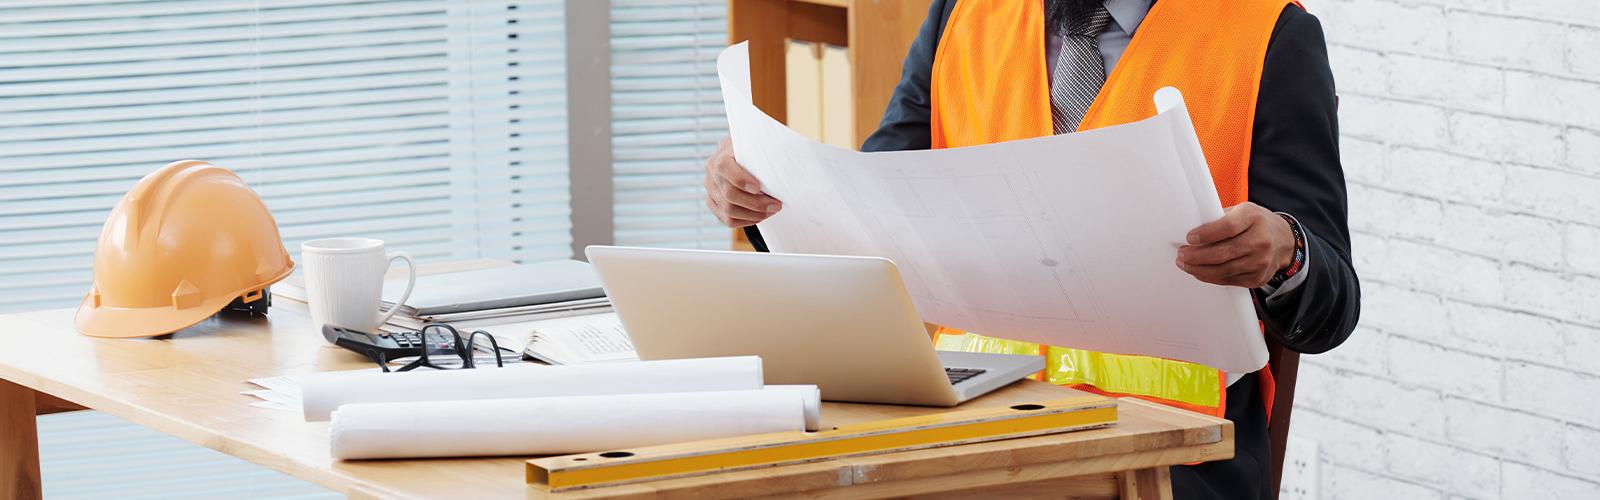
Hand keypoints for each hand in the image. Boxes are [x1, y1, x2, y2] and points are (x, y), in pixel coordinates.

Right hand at [704, 136, 781, 227]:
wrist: (737, 156)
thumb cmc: (751, 151)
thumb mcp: (755, 145)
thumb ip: (763, 150)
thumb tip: (784, 160)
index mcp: (721, 155)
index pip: (724, 167)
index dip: (740, 179)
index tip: (759, 188)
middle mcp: (712, 173)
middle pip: (729, 194)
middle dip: (756, 203)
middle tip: (776, 205)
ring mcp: (711, 190)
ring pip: (728, 211)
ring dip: (753, 215)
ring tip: (771, 211)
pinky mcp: (713, 204)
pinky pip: (727, 220)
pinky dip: (746, 221)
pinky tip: (760, 216)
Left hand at [1176, 202, 1294, 287]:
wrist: (1282, 240)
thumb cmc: (1255, 223)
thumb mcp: (1242, 211)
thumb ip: (1220, 218)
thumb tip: (1190, 226)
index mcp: (1253, 218)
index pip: (1227, 228)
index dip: (1206, 234)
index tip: (1189, 238)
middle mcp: (1260, 240)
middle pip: (1222, 253)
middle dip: (1196, 256)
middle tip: (1181, 254)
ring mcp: (1261, 261)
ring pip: (1223, 270)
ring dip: (1199, 269)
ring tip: (1185, 264)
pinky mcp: (1258, 278)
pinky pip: (1228, 280)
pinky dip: (1210, 277)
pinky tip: (1199, 272)